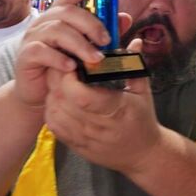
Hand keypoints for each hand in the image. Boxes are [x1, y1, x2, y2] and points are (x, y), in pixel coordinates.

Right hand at [13, 0, 131, 107]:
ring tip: (95, 59)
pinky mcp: (26, 55)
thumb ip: (102, 33)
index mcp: (58, 17)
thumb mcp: (84, 50)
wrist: (39, 93)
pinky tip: (72, 67)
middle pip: (67, 12)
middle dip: (90, 25)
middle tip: (106, 41)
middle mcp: (44, 23)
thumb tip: (124, 17)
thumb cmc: (63, 68)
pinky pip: (41, 51)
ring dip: (79, 44)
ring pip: (56, 31)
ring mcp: (33, 38)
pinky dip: (59, 59)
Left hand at [44, 38, 160, 172]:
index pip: (82, 97)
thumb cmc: (143, 119)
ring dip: (52, 94)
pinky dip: (52, 109)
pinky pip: (54, 126)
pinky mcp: (76, 146)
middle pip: (63, 102)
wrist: (143, 155)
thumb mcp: (143, 92)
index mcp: (117, 111)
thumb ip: (133, 66)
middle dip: (57, 79)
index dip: (70, 78)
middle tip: (61, 65)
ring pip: (54, 113)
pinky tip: (59, 98)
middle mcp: (99, 128)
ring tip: (59, 80)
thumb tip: (133, 40)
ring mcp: (85, 139)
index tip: (73, 63)